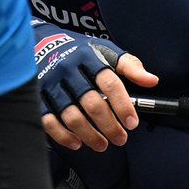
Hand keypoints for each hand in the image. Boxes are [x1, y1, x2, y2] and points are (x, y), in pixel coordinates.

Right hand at [34, 29, 158, 151]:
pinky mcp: (36, 97)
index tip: (133, 123)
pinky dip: (63, 136)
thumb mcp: (106, 51)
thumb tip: (152, 81)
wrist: (42, 43)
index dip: (123, 105)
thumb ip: (130, 66)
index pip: (110, 83)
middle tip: (121, 139)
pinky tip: (77, 143)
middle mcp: (68, 71)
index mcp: (89, 58)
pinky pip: (48, 121)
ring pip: (71, 116)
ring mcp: (50, 85)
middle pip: (92, 103)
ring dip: (89, 134)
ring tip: (102, 145)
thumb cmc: (81, 51)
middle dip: (109, 125)